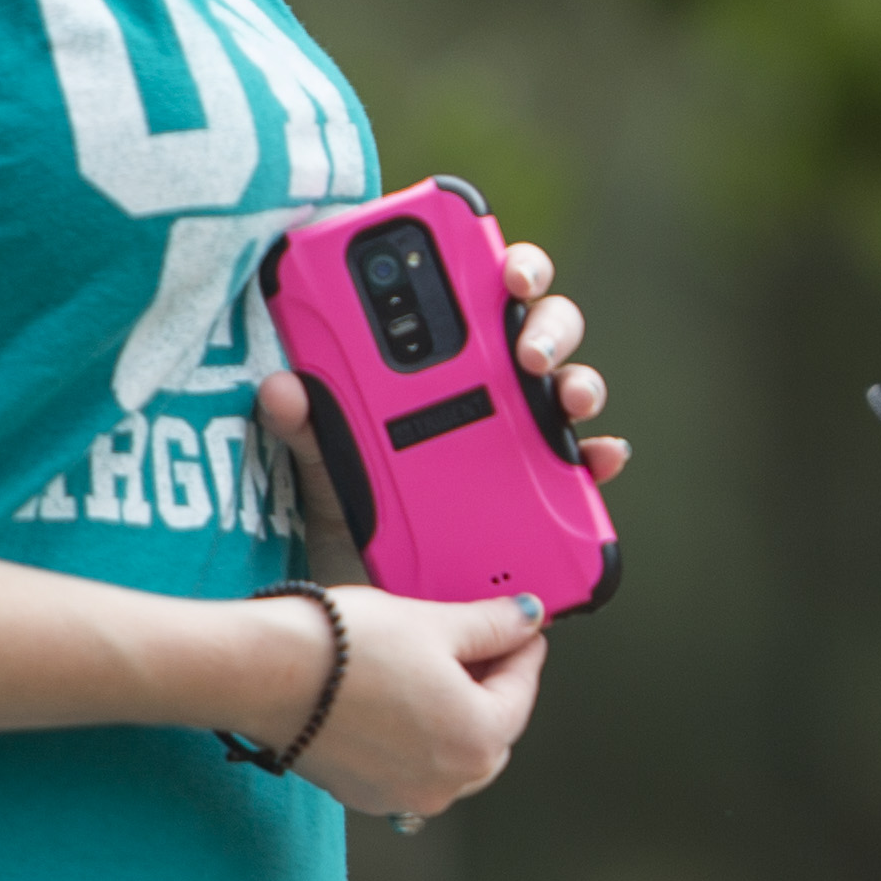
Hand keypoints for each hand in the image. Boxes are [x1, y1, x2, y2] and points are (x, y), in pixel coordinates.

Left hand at [251, 235, 629, 587]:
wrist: (370, 615)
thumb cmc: (347, 520)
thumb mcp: (322, 471)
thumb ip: (307, 426)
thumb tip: (280, 388)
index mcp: (434, 359)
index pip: (476, 290)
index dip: (500, 265)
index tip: (504, 271)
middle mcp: (487, 383)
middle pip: (537, 325)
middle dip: (546, 324)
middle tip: (525, 350)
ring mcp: (520, 433)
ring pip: (569, 383)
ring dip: (578, 381)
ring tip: (563, 400)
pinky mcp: (542, 489)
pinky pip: (582, 464)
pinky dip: (599, 456)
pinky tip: (600, 459)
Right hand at [266, 584, 552, 823]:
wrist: (263, 672)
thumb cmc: (346, 647)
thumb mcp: (434, 623)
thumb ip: (492, 627)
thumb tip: (527, 619)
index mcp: (477, 739)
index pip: (521, 691)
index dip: (523, 650)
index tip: (522, 629)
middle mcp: (446, 782)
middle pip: (491, 732)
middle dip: (492, 686)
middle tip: (482, 642)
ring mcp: (403, 795)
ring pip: (452, 754)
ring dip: (455, 714)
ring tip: (438, 665)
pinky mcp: (364, 794)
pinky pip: (411, 767)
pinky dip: (417, 736)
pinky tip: (400, 697)